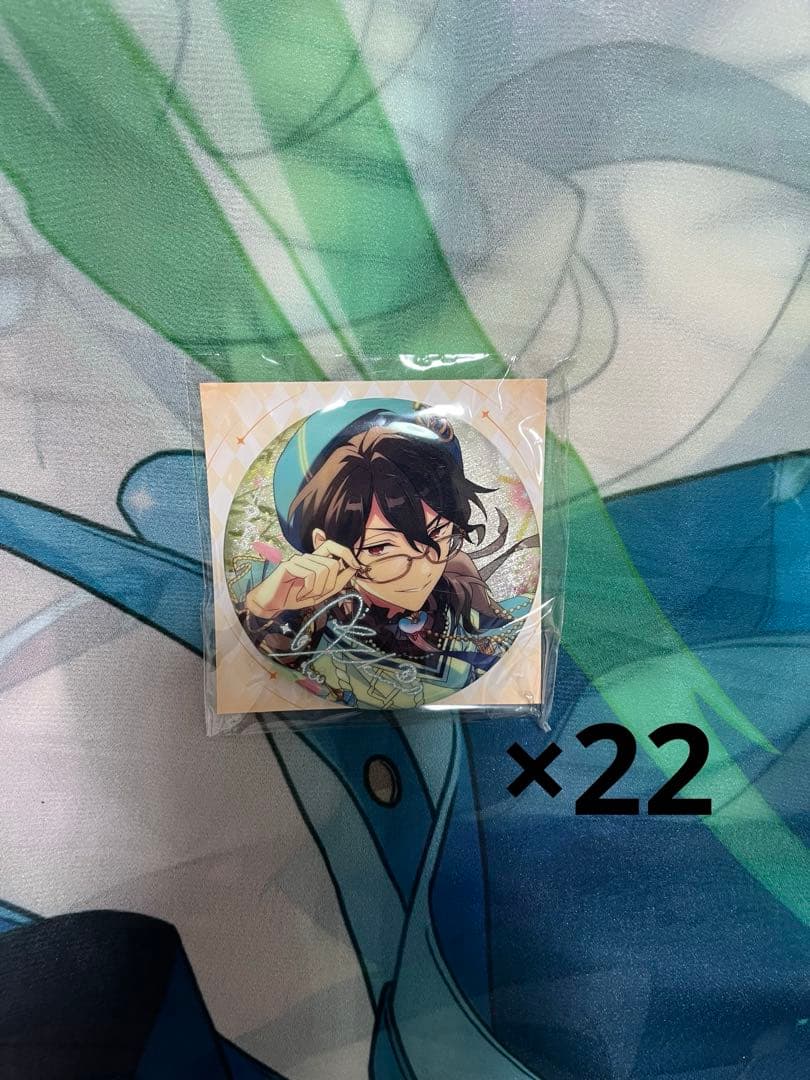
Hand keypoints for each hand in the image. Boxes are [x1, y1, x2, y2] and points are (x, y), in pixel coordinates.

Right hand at [245, 540, 360, 616]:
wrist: (272, 603)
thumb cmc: (295, 597)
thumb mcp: (321, 593)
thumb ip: (337, 582)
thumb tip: (353, 568)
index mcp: (314, 560)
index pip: (332, 546)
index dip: (346, 553)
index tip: (355, 566)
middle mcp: (307, 557)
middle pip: (332, 563)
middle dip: (330, 583)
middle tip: (319, 594)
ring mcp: (297, 559)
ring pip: (323, 570)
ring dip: (318, 589)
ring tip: (308, 595)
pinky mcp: (289, 565)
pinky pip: (310, 574)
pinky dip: (309, 589)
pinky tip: (301, 594)